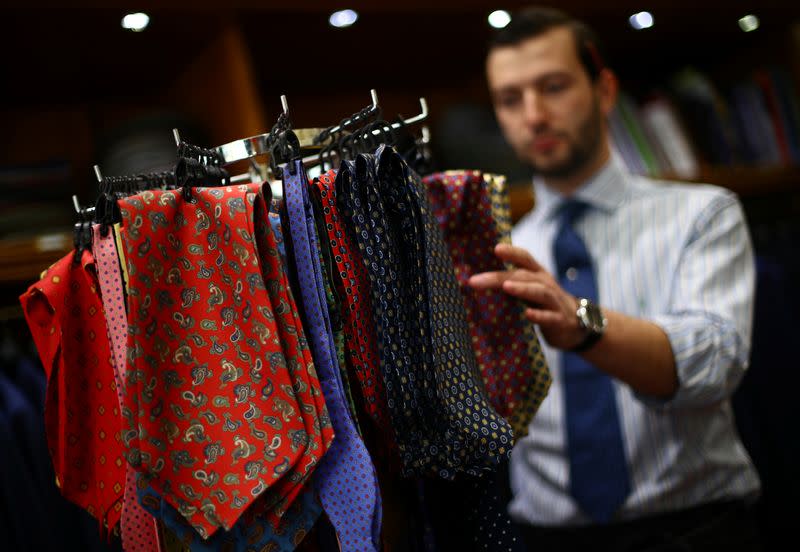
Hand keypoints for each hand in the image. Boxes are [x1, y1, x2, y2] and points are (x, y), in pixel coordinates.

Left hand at [468, 243, 585, 350]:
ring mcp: (554, 302)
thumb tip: (478, 280)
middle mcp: (546, 284)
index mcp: (538, 275)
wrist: (576, 326)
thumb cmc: (545, 305)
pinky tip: (528, 315)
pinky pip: (550, 317)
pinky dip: (539, 315)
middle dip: (499, 277)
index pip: (525, 259)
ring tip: (506, 287)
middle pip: (524, 276)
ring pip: (539, 292)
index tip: (495, 249)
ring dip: (522, 288)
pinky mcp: (560, 321)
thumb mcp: (531, 290)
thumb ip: (511, 283)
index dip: (512, 252)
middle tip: (475, 280)